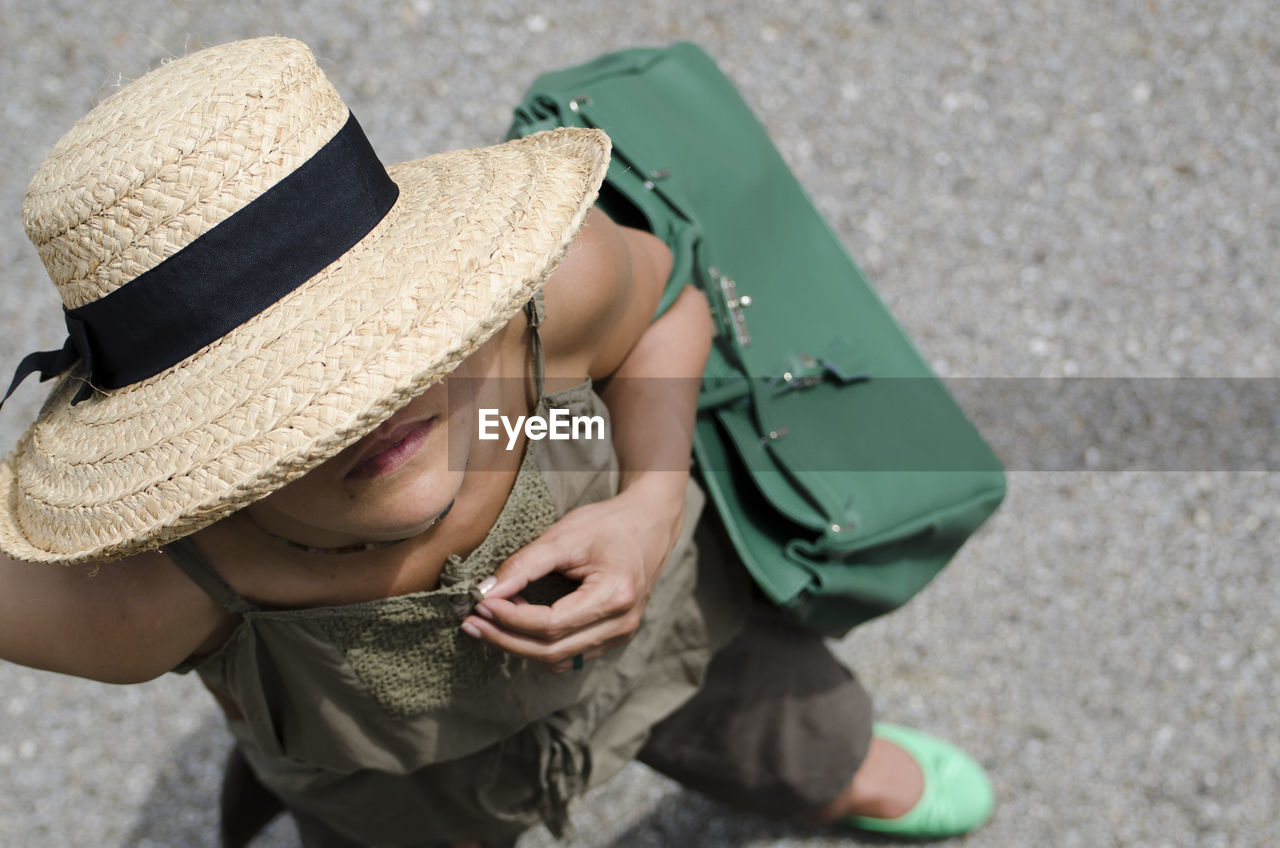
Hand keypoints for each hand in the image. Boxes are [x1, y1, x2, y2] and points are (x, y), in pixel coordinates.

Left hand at [459, 483, 683, 671]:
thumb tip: (486, 591)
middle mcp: (622, 624)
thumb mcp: (564, 536)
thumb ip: (524, 565)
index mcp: (614, 596)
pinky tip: (517, 623)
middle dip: (506, 639)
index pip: (550, 624)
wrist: (649, 524)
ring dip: (519, 646)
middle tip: (472, 622)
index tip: (481, 603)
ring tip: (491, 620)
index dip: (510, 619)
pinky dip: (538, 644)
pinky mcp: (613, 637)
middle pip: (552, 652)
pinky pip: (569, 656)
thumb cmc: (608, 525)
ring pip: (559, 660)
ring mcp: (620, 635)